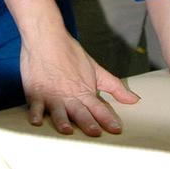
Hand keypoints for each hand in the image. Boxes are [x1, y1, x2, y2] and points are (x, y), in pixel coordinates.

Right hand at [20, 27, 138, 136]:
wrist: (46, 36)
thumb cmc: (70, 53)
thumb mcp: (95, 69)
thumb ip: (114, 86)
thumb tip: (134, 99)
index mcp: (84, 92)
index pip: (98, 108)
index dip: (107, 119)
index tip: (116, 129)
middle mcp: (69, 96)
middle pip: (79, 112)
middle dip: (87, 122)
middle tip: (94, 132)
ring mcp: (52, 95)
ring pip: (58, 111)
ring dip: (62, 121)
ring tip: (67, 130)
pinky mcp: (36, 92)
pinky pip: (35, 105)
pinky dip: (35, 113)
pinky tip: (36, 121)